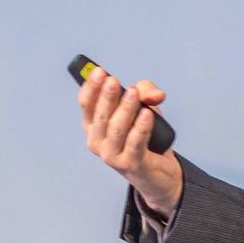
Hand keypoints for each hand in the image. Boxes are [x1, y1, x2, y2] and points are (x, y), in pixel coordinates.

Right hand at [78, 69, 182, 218]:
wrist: (156, 170)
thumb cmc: (143, 135)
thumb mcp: (144, 106)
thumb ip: (146, 92)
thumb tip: (151, 93)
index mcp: (93, 125)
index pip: (86, 104)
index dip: (91, 87)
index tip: (99, 72)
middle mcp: (97, 141)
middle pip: (99, 116)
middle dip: (106, 97)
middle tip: (113, 81)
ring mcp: (111, 155)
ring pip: (116, 129)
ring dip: (125, 109)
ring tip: (134, 94)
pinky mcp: (129, 164)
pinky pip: (135, 143)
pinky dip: (141, 127)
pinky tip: (147, 114)